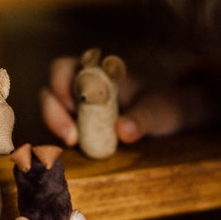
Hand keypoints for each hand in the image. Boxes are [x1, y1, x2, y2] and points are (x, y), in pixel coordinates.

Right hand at [40, 56, 220, 145]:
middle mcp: (82, 86)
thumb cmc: (164, 105)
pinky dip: (64, 140)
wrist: (170, 119)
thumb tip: (123, 130)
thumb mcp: (159, 110)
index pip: (63, 68)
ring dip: (58, 128)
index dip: (59, 84)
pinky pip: (63, 131)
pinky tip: (78, 151)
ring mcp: (79, 108)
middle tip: (71, 137)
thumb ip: (143, 118)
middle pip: (50, 91)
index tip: (73, 106)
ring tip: (75, 144)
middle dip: (53, 112)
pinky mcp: (81, 127)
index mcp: (98, 71)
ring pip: (53, 112)